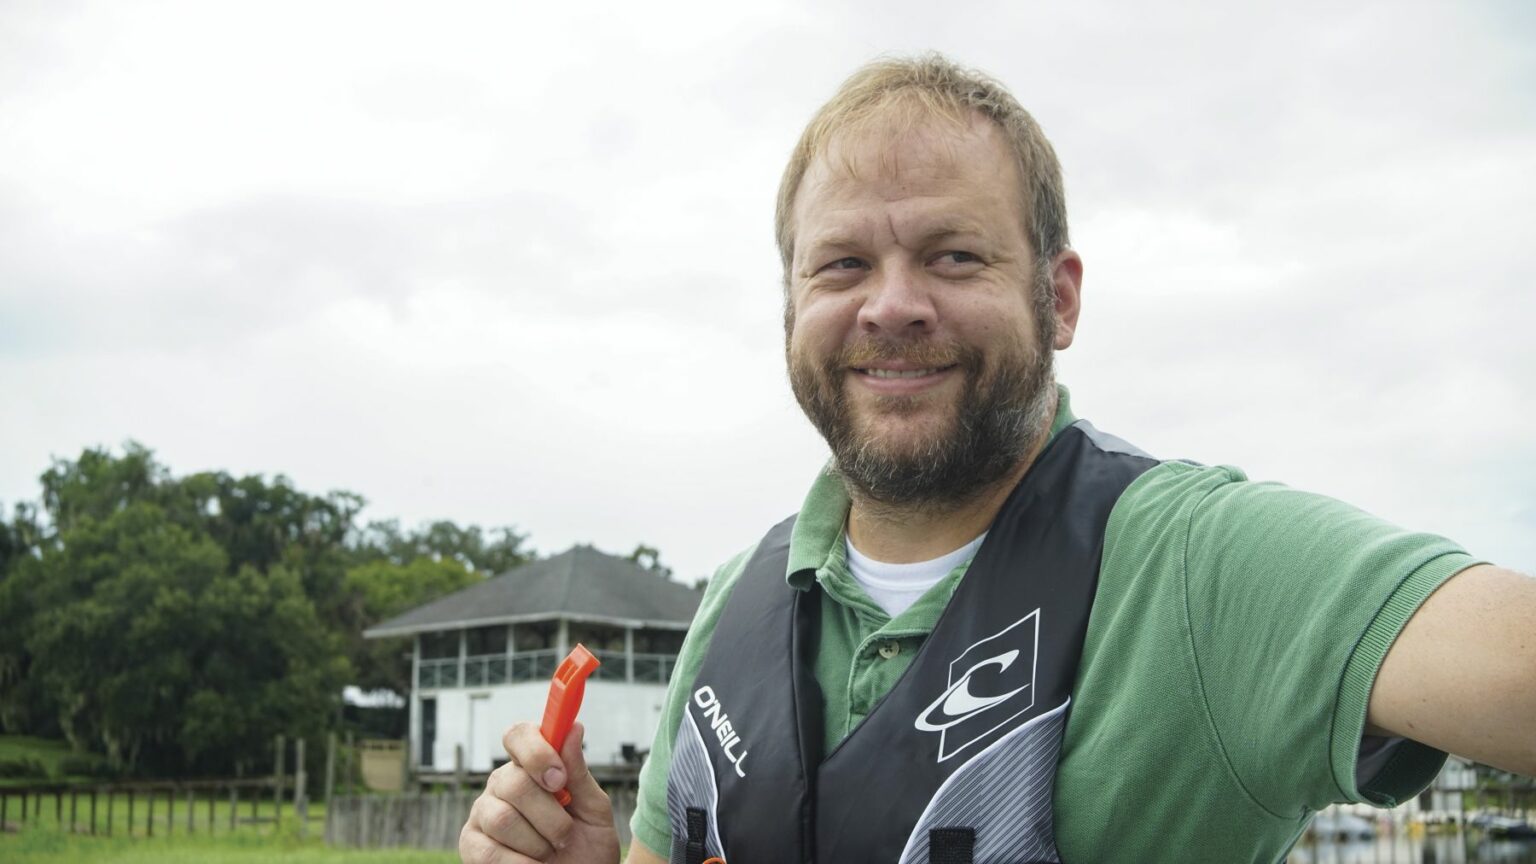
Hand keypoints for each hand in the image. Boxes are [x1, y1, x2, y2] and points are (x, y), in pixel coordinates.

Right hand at [460, 720, 620, 862]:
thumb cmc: (587, 845)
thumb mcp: (593, 810)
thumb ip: (578, 773)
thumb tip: (573, 728)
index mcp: (530, 766)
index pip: (518, 736)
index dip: (536, 752)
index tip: (559, 779)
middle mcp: (501, 784)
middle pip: (514, 783)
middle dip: (550, 815)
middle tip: (566, 834)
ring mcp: (482, 814)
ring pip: (502, 819)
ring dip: (538, 843)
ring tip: (550, 852)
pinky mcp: (470, 845)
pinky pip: (489, 853)